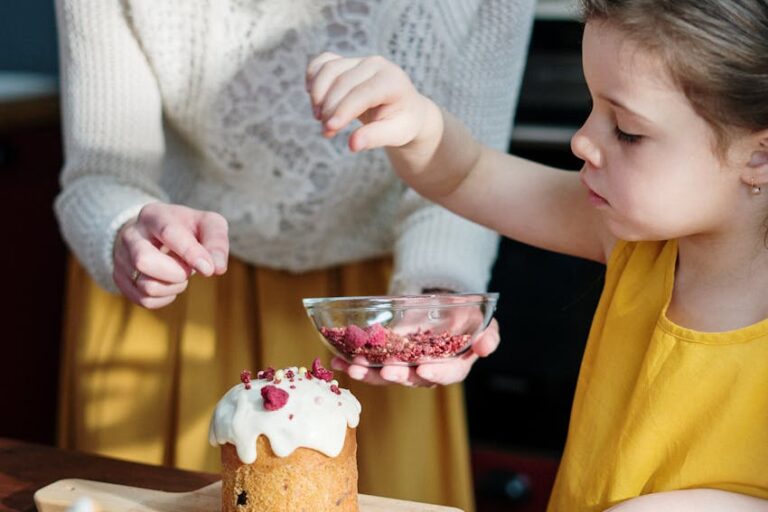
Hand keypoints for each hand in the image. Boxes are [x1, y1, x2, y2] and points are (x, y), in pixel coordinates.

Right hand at [113, 202, 228, 308]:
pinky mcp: (120, 277)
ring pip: (146, 286)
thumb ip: (216, 242)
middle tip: (189, 270)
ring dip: (173, 287)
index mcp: (154, 215)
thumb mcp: (208, 225)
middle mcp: (131, 234)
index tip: (208, 270)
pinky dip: (164, 298)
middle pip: (144, 261)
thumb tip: (217, 268)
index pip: (169, 233)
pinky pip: (144, 300)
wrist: (156, 233)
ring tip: (180, 275)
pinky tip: (170, 284)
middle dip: (175, 273)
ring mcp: (121, 257)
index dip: (190, 253)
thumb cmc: (189, 229)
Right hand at [306, 52, 431, 151]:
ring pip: (329, 69)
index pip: (363, 93)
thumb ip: (375, 138)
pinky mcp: (347, 62)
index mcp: (392, 80)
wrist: (404, 109)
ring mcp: (359, 60)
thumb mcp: (396, 134)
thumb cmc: (402, 123)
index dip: (344, 110)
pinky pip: (323, 62)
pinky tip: (313, 97)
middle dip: (329, 108)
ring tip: (319, 118)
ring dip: (318, 95)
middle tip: (326, 132)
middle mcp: (376, 64)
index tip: (330, 129)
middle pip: (343, 82)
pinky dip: (313, 77)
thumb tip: (352, 145)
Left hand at [331, 318, 499, 386]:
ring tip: (353, 367)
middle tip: (385, 370)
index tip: (423, 368)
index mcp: (453, 366)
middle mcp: (427, 371)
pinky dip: (354, 364)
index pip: (447, 374)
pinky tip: (337, 361)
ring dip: (369, 373)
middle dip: (396, 375)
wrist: (441, 306)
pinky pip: (371, 366)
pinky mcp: (387, 360)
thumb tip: (485, 346)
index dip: (436, 373)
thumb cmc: (463, 315)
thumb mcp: (480, 320)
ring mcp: (405, 367)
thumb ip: (488, 335)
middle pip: (412, 378)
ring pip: (387, 375)